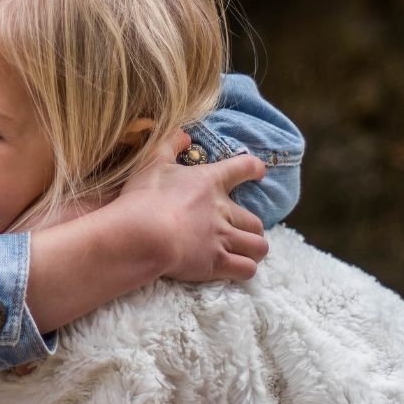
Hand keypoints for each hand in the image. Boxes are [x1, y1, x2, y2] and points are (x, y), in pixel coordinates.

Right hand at [118, 129, 267, 282]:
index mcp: (209, 182)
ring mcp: (222, 238)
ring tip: (245, 252)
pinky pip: (247, 269)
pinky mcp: (217, 263)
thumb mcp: (152, 162)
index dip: (254, 168)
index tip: (258, 171)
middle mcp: (223, 210)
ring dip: (254, 249)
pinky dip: (245, 269)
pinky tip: (236, 269)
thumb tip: (184, 134)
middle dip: (252, 227)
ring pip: (258, 247)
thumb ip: (170, 144)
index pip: (242, 168)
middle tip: (241, 230)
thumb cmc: (145, 196)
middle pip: (256, 221)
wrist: (144, 234)